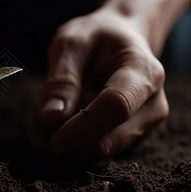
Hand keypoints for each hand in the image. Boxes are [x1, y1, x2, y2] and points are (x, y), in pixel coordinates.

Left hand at [31, 9, 168, 167]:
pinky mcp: (131, 141)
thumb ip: (61, 78)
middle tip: (38, 114)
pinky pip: (94, 154)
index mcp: (143, 72)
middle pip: (105, 140)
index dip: (81, 129)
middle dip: (64, 137)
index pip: (116, 108)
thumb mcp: (71, 42)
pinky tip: (64, 118)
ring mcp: (144, 127)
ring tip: (52, 108)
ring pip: (95, 152)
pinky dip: (70, 143)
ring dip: (63, 140)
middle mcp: (152, 105)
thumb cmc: (96, 38)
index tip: (51, 140)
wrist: (121, 41)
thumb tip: (51, 118)